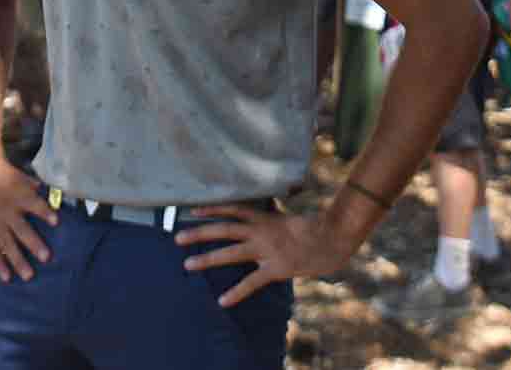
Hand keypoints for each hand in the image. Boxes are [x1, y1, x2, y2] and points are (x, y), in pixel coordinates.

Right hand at [0, 150, 57, 281]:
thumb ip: (39, 190)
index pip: (34, 204)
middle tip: (47, 257)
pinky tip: (7, 277)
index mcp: (19, 195)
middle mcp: (7, 210)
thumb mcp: (23, 178)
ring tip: (29, 276)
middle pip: (22, 229)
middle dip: (34, 243)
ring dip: (18, 260)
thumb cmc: (6, 175)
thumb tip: (57, 196)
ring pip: (7, 243)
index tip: (57, 221)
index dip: (45, 212)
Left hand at [174, 206, 359, 307]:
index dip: (212, 209)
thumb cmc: (315, 229)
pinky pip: (252, 281)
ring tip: (187, 264)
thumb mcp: (289, 219)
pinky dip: (237, 292)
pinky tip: (223, 301)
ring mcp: (267, 249)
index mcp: (265, 218)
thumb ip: (274, 219)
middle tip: (177, 237)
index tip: (192, 210)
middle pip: (224, 229)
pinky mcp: (276, 267)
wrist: (334, 237)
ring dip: (207, 258)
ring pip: (230, 252)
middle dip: (199, 232)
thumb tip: (265, 217)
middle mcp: (261, 231)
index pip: (233, 210)